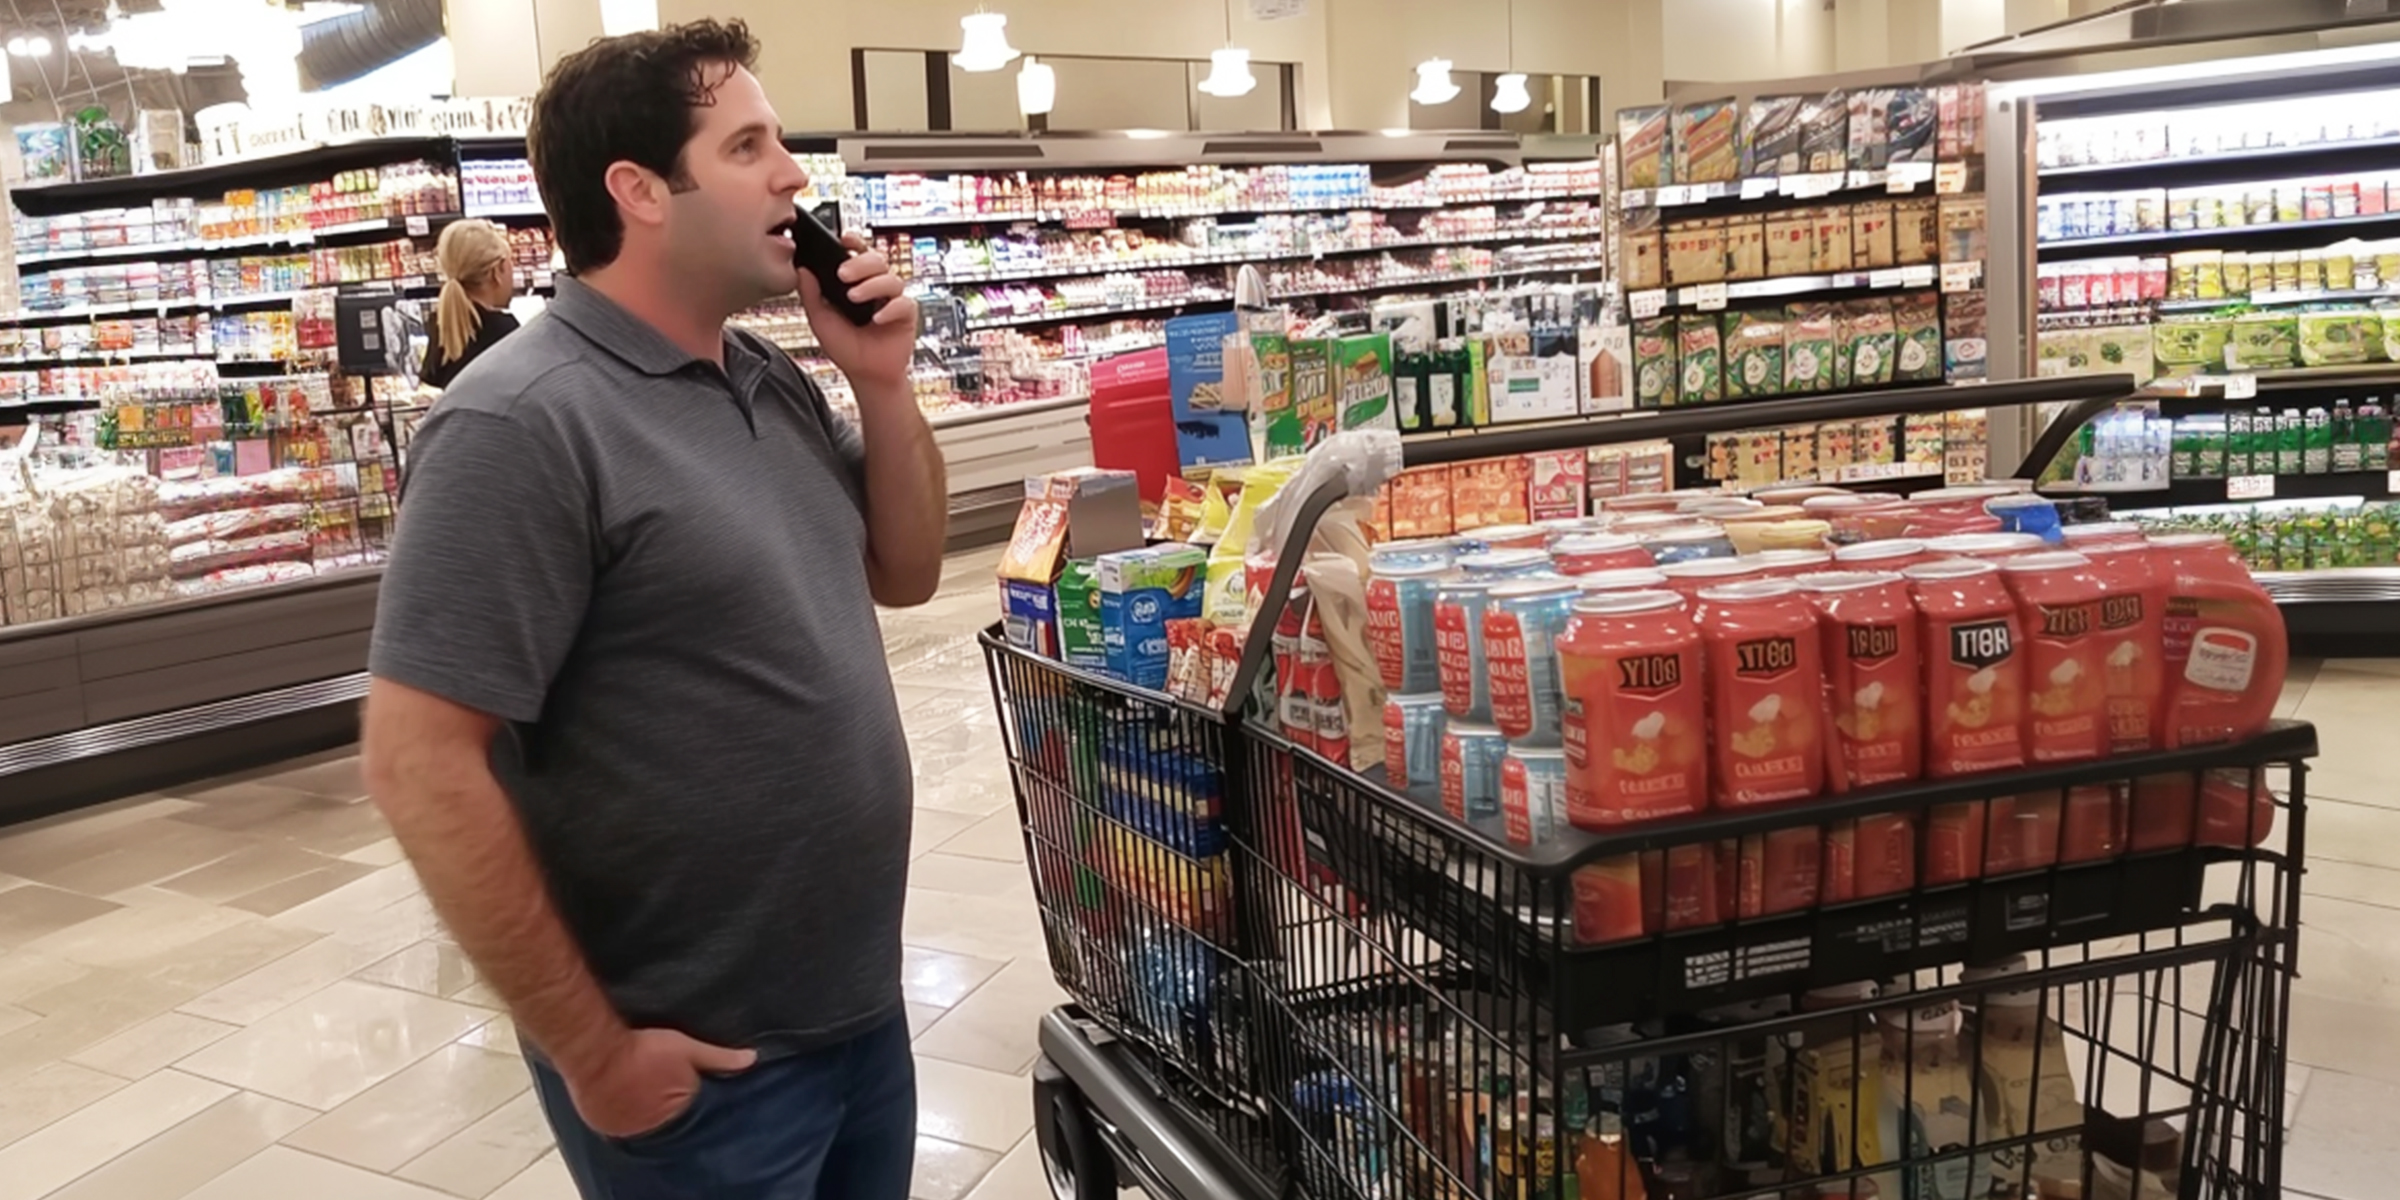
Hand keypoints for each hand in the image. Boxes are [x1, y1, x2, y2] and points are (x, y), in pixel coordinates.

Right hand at [563, 1027, 755, 1138]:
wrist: (597, 1053)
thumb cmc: (642, 1049)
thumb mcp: (687, 1048)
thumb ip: (720, 1058)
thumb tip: (752, 1058)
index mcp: (681, 1108)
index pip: (692, 1108)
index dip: (687, 1094)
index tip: (678, 1082)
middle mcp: (656, 1125)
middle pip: (667, 1116)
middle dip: (665, 1104)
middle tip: (655, 1082)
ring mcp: (630, 1128)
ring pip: (642, 1120)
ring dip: (642, 1110)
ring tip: (638, 1087)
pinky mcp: (607, 1126)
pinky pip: (619, 1123)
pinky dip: (622, 1113)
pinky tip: (621, 1095)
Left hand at [799, 233, 919, 393]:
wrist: (865, 375)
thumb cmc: (847, 348)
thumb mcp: (821, 319)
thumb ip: (811, 295)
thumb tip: (802, 270)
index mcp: (858, 282)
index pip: (858, 253)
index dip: (854, 242)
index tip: (843, 240)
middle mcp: (876, 286)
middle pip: (877, 260)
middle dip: (860, 263)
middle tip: (843, 274)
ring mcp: (892, 300)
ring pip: (892, 278)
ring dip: (872, 285)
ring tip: (855, 298)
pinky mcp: (906, 315)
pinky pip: (904, 304)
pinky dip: (890, 309)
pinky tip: (877, 318)